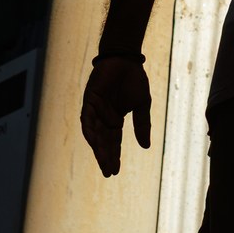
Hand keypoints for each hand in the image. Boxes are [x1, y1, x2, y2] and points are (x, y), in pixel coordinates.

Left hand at [80, 57, 151, 176]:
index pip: (113, 143)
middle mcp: (104, 117)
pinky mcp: (90, 100)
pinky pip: (87, 118)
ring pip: (95, 133)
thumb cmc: (134, 79)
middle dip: (105, 157)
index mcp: (115, 120)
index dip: (114, 156)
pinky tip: (93, 142)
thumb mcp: (142, 105)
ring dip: (98, 148)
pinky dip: (90, 130)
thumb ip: (142, 125)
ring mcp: (95, 109)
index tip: (115, 171)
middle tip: (108, 172)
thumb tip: (146, 147)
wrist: (127, 59)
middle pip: (103, 141)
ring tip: (104, 161)